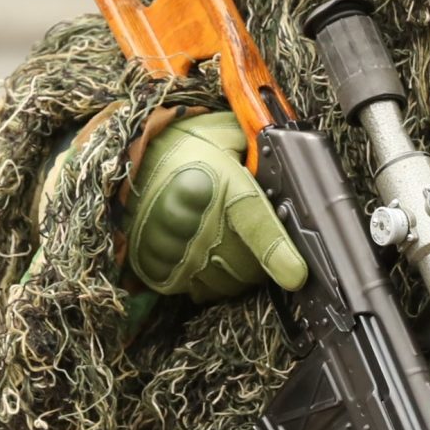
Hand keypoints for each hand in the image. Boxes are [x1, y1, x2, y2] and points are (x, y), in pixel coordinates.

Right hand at [126, 114, 306, 299]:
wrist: (131, 158)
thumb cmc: (188, 146)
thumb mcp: (230, 138)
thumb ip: (262, 159)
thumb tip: (296, 180)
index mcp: (218, 186)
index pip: (256, 228)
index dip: (280, 256)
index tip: (297, 276)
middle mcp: (194, 222)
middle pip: (246, 267)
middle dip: (264, 261)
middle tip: (259, 238)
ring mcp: (173, 249)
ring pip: (225, 283)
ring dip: (238, 273)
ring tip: (231, 243)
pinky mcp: (156, 267)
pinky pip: (199, 290)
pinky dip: (210, 279)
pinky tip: (208, 255)